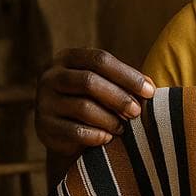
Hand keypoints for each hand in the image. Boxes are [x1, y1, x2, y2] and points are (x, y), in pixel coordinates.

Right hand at [35, 48, 153, 155]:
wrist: (65, 135)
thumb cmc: (94, 103)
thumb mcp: (106, 86)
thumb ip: (125, 82)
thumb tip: (151, 87)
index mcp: (67, 58)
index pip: (99, 59)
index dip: (127, 75)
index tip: (150, 91)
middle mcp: (50, 76)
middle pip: (89, 81)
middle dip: (119, 98)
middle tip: (136, 112)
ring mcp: (43, 101)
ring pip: (83, 107)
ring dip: (109, 119)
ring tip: (123, 128)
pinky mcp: (43, 126)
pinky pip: (74, 131)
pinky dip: (95, 135)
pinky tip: (107, 138)